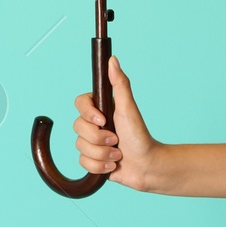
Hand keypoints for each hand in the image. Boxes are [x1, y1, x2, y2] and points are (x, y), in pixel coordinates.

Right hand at [73, 56, 160, 190]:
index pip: (79, 104)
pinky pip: (83, 163)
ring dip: (102, 154)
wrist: (147, 166)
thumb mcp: (129, 108)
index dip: (88, 114)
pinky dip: (99, 166)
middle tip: (117, 140)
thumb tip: (112, 59)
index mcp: (99, 109)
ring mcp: (91, 142)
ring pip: (80, 147)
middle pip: (78, 128)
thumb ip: (119, 84)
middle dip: (99, 138)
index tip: (103, 120)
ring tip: (118, 155)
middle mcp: (92, 124)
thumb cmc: (140, 135)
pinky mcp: (91, 160)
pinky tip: (113, 166)